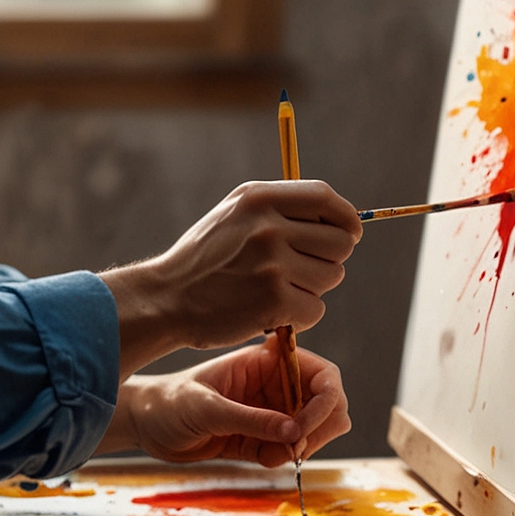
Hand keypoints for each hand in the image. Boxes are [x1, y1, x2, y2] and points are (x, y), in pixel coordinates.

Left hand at [99, 341, 350, 467]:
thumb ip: (250, 420)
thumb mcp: (207, 409)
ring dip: (301, 448)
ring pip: (317, 430)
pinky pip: (293, 451)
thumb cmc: (169, 403)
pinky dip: (283, 459)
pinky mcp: (265, 438)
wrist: (147, 425)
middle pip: (330, 403)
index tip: (302, 426)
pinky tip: (257, 458)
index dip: (325, 400)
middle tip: (291, 447)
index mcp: (267, 363)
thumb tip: (293, 433)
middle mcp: (277, 384)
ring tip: (267, 454)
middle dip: (318, 428)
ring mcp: (274, 412)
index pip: (322, 374)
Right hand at [102, 181, 361, 375]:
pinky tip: (271, 312)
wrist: (165, 299)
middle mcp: (268, 226)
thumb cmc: (203, 260)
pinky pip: (316, 309)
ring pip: (331, 277)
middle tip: (300, 271)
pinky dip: (299, 317)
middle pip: (339, 242)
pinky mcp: (274, 300)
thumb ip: (279, 209)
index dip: (345, 217)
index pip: (325, 197)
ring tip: (276, 290)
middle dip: (328, 259)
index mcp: (258, 198)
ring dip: (311, 289)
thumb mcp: (233, 215)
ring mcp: (272, 264)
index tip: (349, 233)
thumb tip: (338, 218)